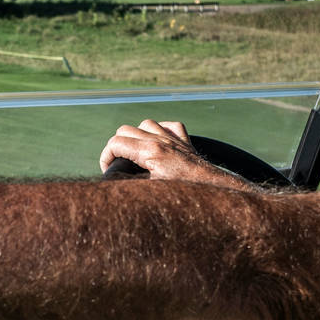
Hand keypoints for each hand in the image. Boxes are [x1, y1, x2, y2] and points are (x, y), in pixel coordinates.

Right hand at [99, 120, 246, 187]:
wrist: (213, 191)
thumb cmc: (183, 194)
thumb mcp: (151, 192)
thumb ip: (130, 184)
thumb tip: (113, 183)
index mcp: (149, 152)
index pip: (115, 143)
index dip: (106, 156)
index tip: (108, 170)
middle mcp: (160, 140)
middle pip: (125, 130)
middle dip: (117, 146)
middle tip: (119, 164)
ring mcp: (173, 139)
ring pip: (146, 124)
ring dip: (137, 136)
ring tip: (136, 153)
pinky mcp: (185, 142)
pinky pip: (169, 126)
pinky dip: (160, 131)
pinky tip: (158, 142)